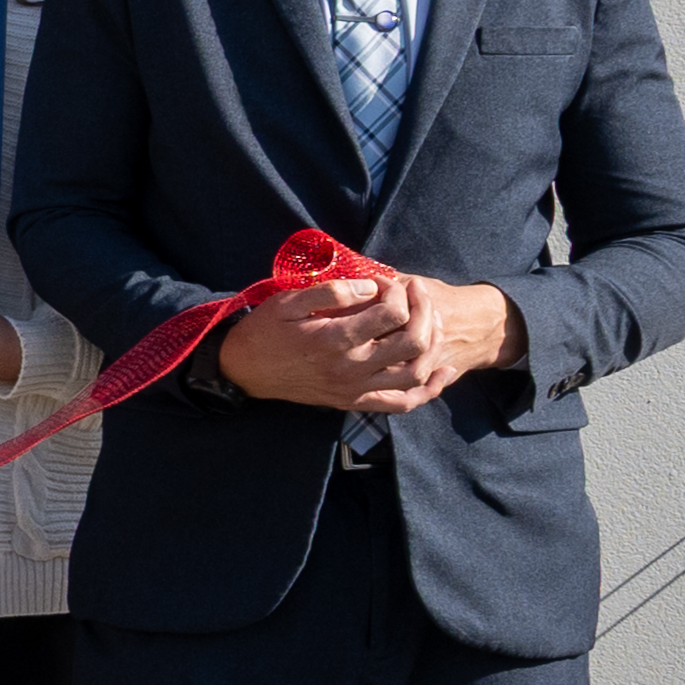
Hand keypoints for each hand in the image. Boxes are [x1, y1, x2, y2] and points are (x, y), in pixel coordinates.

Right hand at [212, 272, 519, 415]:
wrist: (244, 371)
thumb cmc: (265, 330)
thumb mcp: (288, 301)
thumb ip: (331, 292)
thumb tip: (371, 286)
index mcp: (334, 340)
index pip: (393, 314)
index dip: (398, 291)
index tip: (386, 281)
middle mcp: (350, 368)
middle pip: (413, 342)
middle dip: (423, 310)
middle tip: (415, 293)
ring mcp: (355, 389)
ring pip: (415, 373)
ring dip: (431, 344)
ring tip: (426, 321)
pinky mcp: (355, 402)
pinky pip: (402, 403)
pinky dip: (428, 390)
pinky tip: (440, 370)